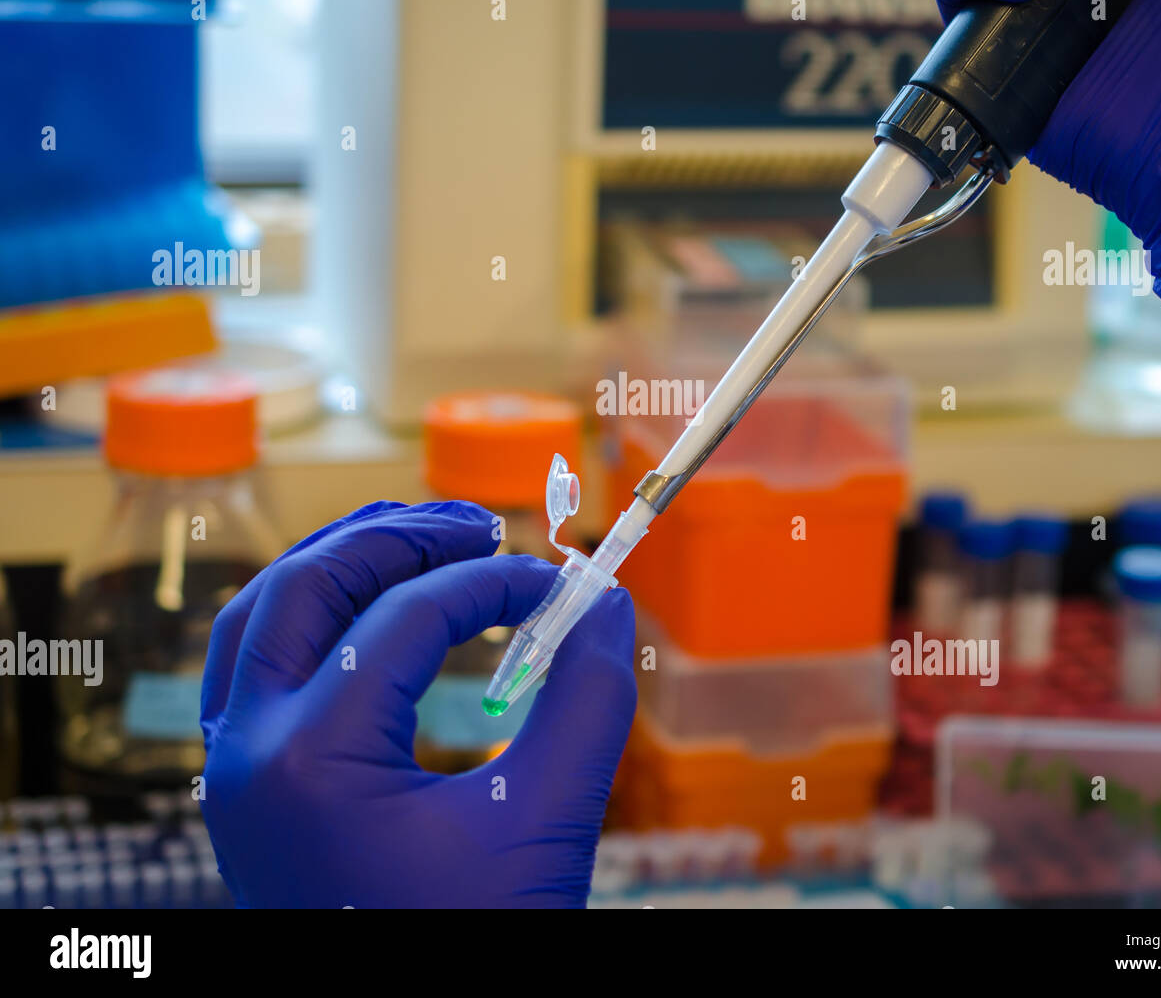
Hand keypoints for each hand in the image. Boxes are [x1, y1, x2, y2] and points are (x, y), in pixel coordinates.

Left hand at [199, 500, 635, 907]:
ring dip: (342, 564)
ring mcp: (235, 774)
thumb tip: (609, 602)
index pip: (408, 618)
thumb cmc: (474, 949)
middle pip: (306, 587)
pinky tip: (374, 612)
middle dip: (395, 540)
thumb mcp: (545, 828)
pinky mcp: (251, 791)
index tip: (564, 584)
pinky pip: (260, 668)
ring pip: (263, 618)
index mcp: (310, 762)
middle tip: (478, 526)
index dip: (497, 582)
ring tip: (425, 539)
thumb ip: (587, 704)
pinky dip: (315, 617)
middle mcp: (247, 754)